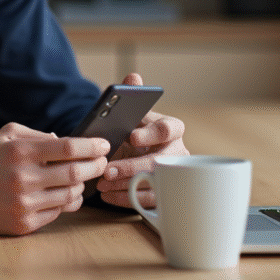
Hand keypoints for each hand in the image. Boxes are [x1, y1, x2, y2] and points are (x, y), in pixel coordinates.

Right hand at [0, 122, 109, 234]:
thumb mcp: (4, 136)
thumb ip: (36, 134)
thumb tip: (65, 141)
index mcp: (20, 152)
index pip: (68, 148)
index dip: (91, 146)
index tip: (104, 144)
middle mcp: (23, 179)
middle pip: (75, 173)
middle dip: (95, 166)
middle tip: (102, 162)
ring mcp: (24, 204)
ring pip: (70, 196)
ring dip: (81, 186)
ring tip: (82, 178)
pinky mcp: (23, 224)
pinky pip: (57, 213)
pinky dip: (66, 202)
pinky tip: (65, 194)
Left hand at [93, 73, 187, 207]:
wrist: (133, 153)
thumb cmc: (133, 131)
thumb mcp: (131, 115)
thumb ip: (131, 97)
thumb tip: (133, 77)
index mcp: (172, 128)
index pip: (169, 129)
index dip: (151, 133)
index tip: (130, 136)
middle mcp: (178, 153)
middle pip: (158, 162)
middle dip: (130, 167)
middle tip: (107, 170)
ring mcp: (175, 177)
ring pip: (153, 185)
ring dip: (124, 185)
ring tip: (102, 184)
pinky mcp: (166, 195)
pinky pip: (148, 202)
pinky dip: (125, 199)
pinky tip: (107, 195)